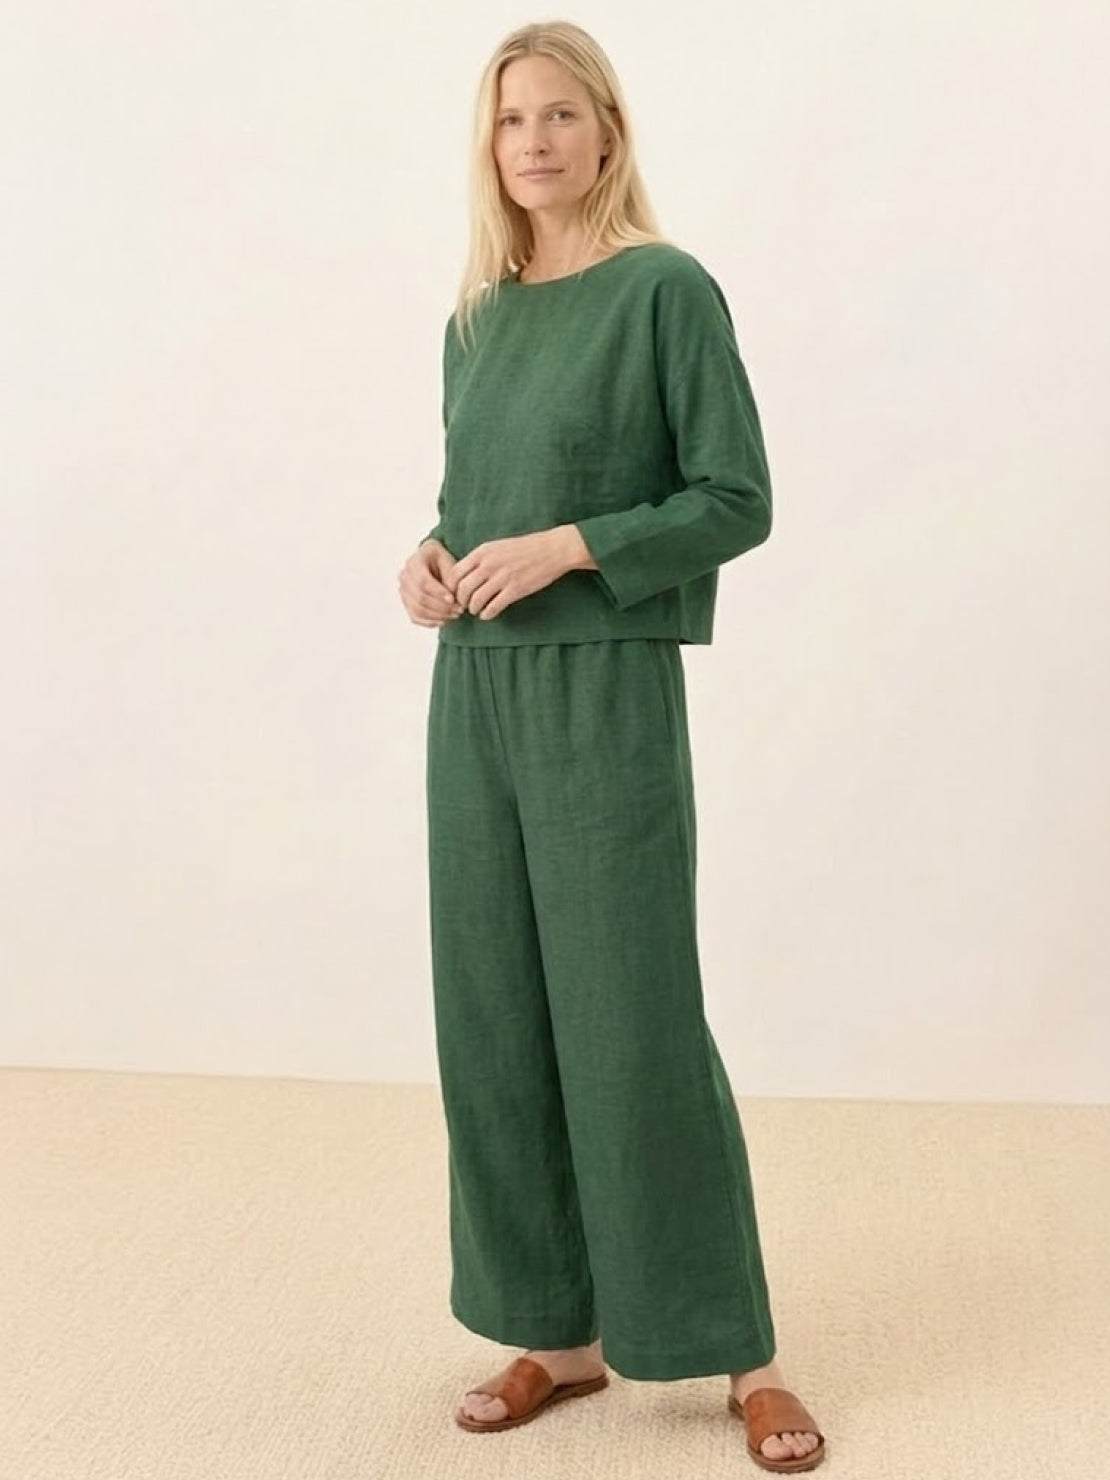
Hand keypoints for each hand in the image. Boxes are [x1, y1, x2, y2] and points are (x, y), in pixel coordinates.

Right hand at [399, 539, 465, 627]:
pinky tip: (444, 621)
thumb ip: (450, 579)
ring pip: (417, 609)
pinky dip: (429, 622)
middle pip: (419, 597)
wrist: (434, 564)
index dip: (438, 592)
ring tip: (455, 615)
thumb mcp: (450, 564)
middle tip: (459, 609)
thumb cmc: (444, 563)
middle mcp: (404, 576)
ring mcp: (403, 591)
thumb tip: (451, 600)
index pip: (423, 581)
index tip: (453, 599)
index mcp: (415, 562)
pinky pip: (415, 617)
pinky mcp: (407, 603)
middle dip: (441, 607)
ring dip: (438, 615)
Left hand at [446, 526, 591, 621]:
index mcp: (482, 552)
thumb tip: (464, 574)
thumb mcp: (498, 546)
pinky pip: (493, 607)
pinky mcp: (515, 590)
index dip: (451, 587)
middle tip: (464, 606)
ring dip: (473, 609)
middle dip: (460, 601)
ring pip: (476, 600)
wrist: (552, 549)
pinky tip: (487, 615)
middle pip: (462, 589)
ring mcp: (502, 577)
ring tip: (476, 611)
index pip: (455, 573)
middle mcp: (489, 564)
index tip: (455, 593)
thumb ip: (480, 558)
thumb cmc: (525, 548)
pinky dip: (487, 614)